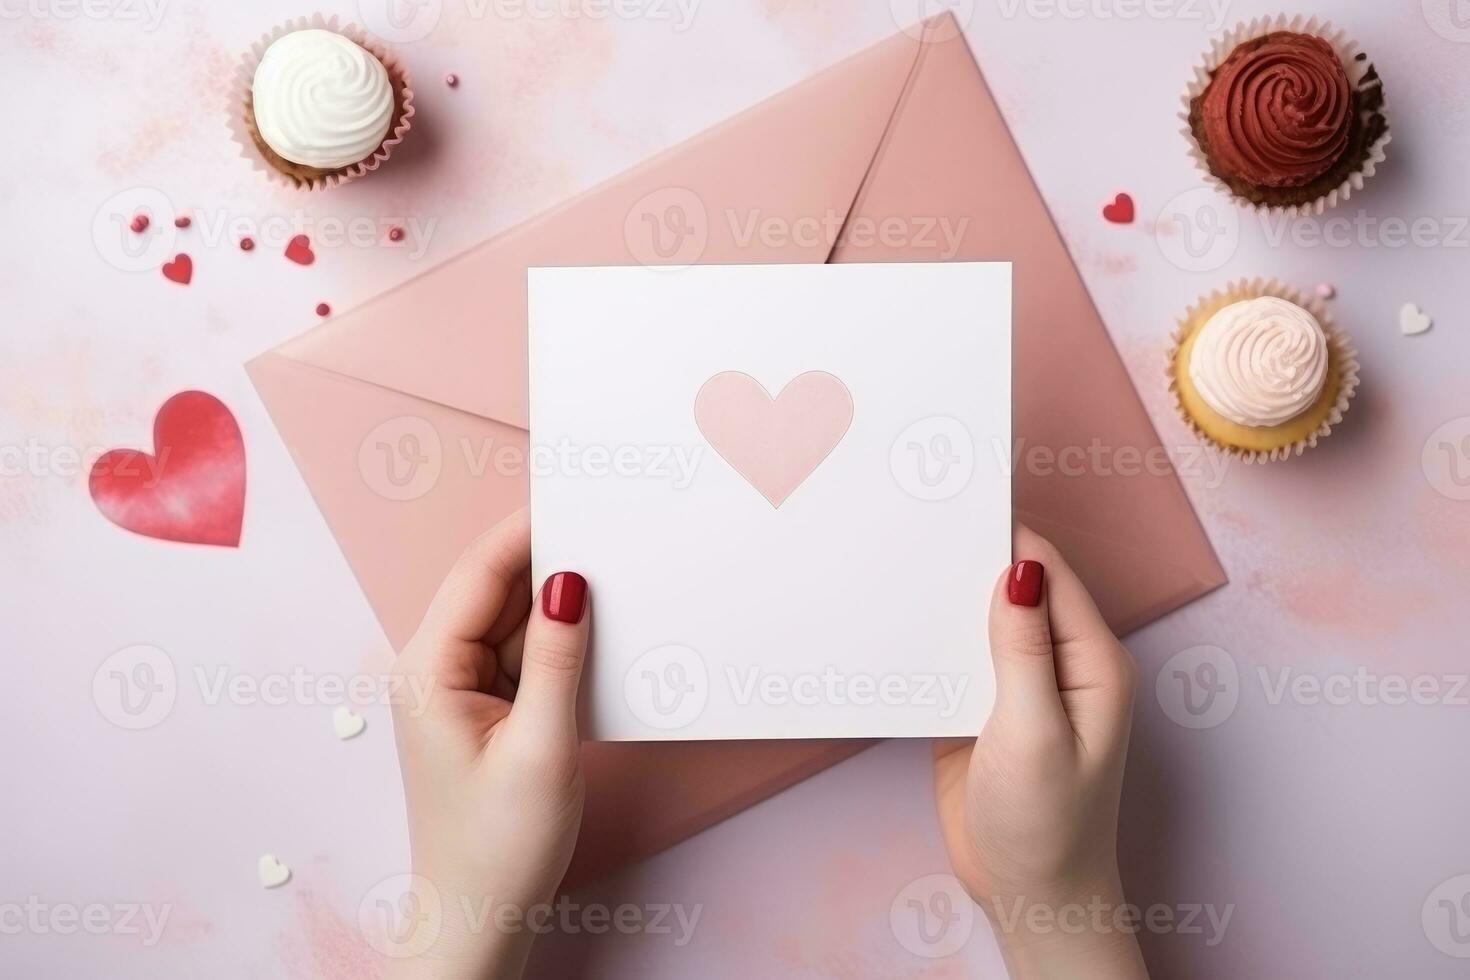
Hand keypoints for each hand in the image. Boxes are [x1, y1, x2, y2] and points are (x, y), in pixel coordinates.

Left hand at [389, 508, 589, 979]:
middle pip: (495, 592)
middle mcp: (434, 671)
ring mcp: (457, 691)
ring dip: (557, 609)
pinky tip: (595, 642)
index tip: (573, 495)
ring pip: (512, 623)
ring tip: (615, 586)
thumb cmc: (498, 847)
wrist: (479, 920)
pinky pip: (522, 657)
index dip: (524, 530)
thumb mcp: (542, 747)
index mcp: (428, 671)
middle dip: (549, 565)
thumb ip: (556, 658)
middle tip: (611, 535)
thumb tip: (569, 582)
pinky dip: (556, 647)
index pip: (479, 575)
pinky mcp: (482, 711)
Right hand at [933, 527, 1147, 978]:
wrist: (1028, 897)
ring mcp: (1019, 687)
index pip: (1050, 573)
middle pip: (1014, 589)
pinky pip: (956, 659)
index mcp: (1091, 660)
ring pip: (981, 621)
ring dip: (946, 599)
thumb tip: (1018, 569)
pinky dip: (930, 641)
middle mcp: (1058, 664)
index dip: (1006, 536)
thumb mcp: (1034, 732)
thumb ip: (1022, 650)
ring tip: (891, 563)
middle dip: (970, 560)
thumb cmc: (1048, 824)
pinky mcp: (982, 711)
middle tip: (910, 526)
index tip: (954, 503)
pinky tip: (893, 624)